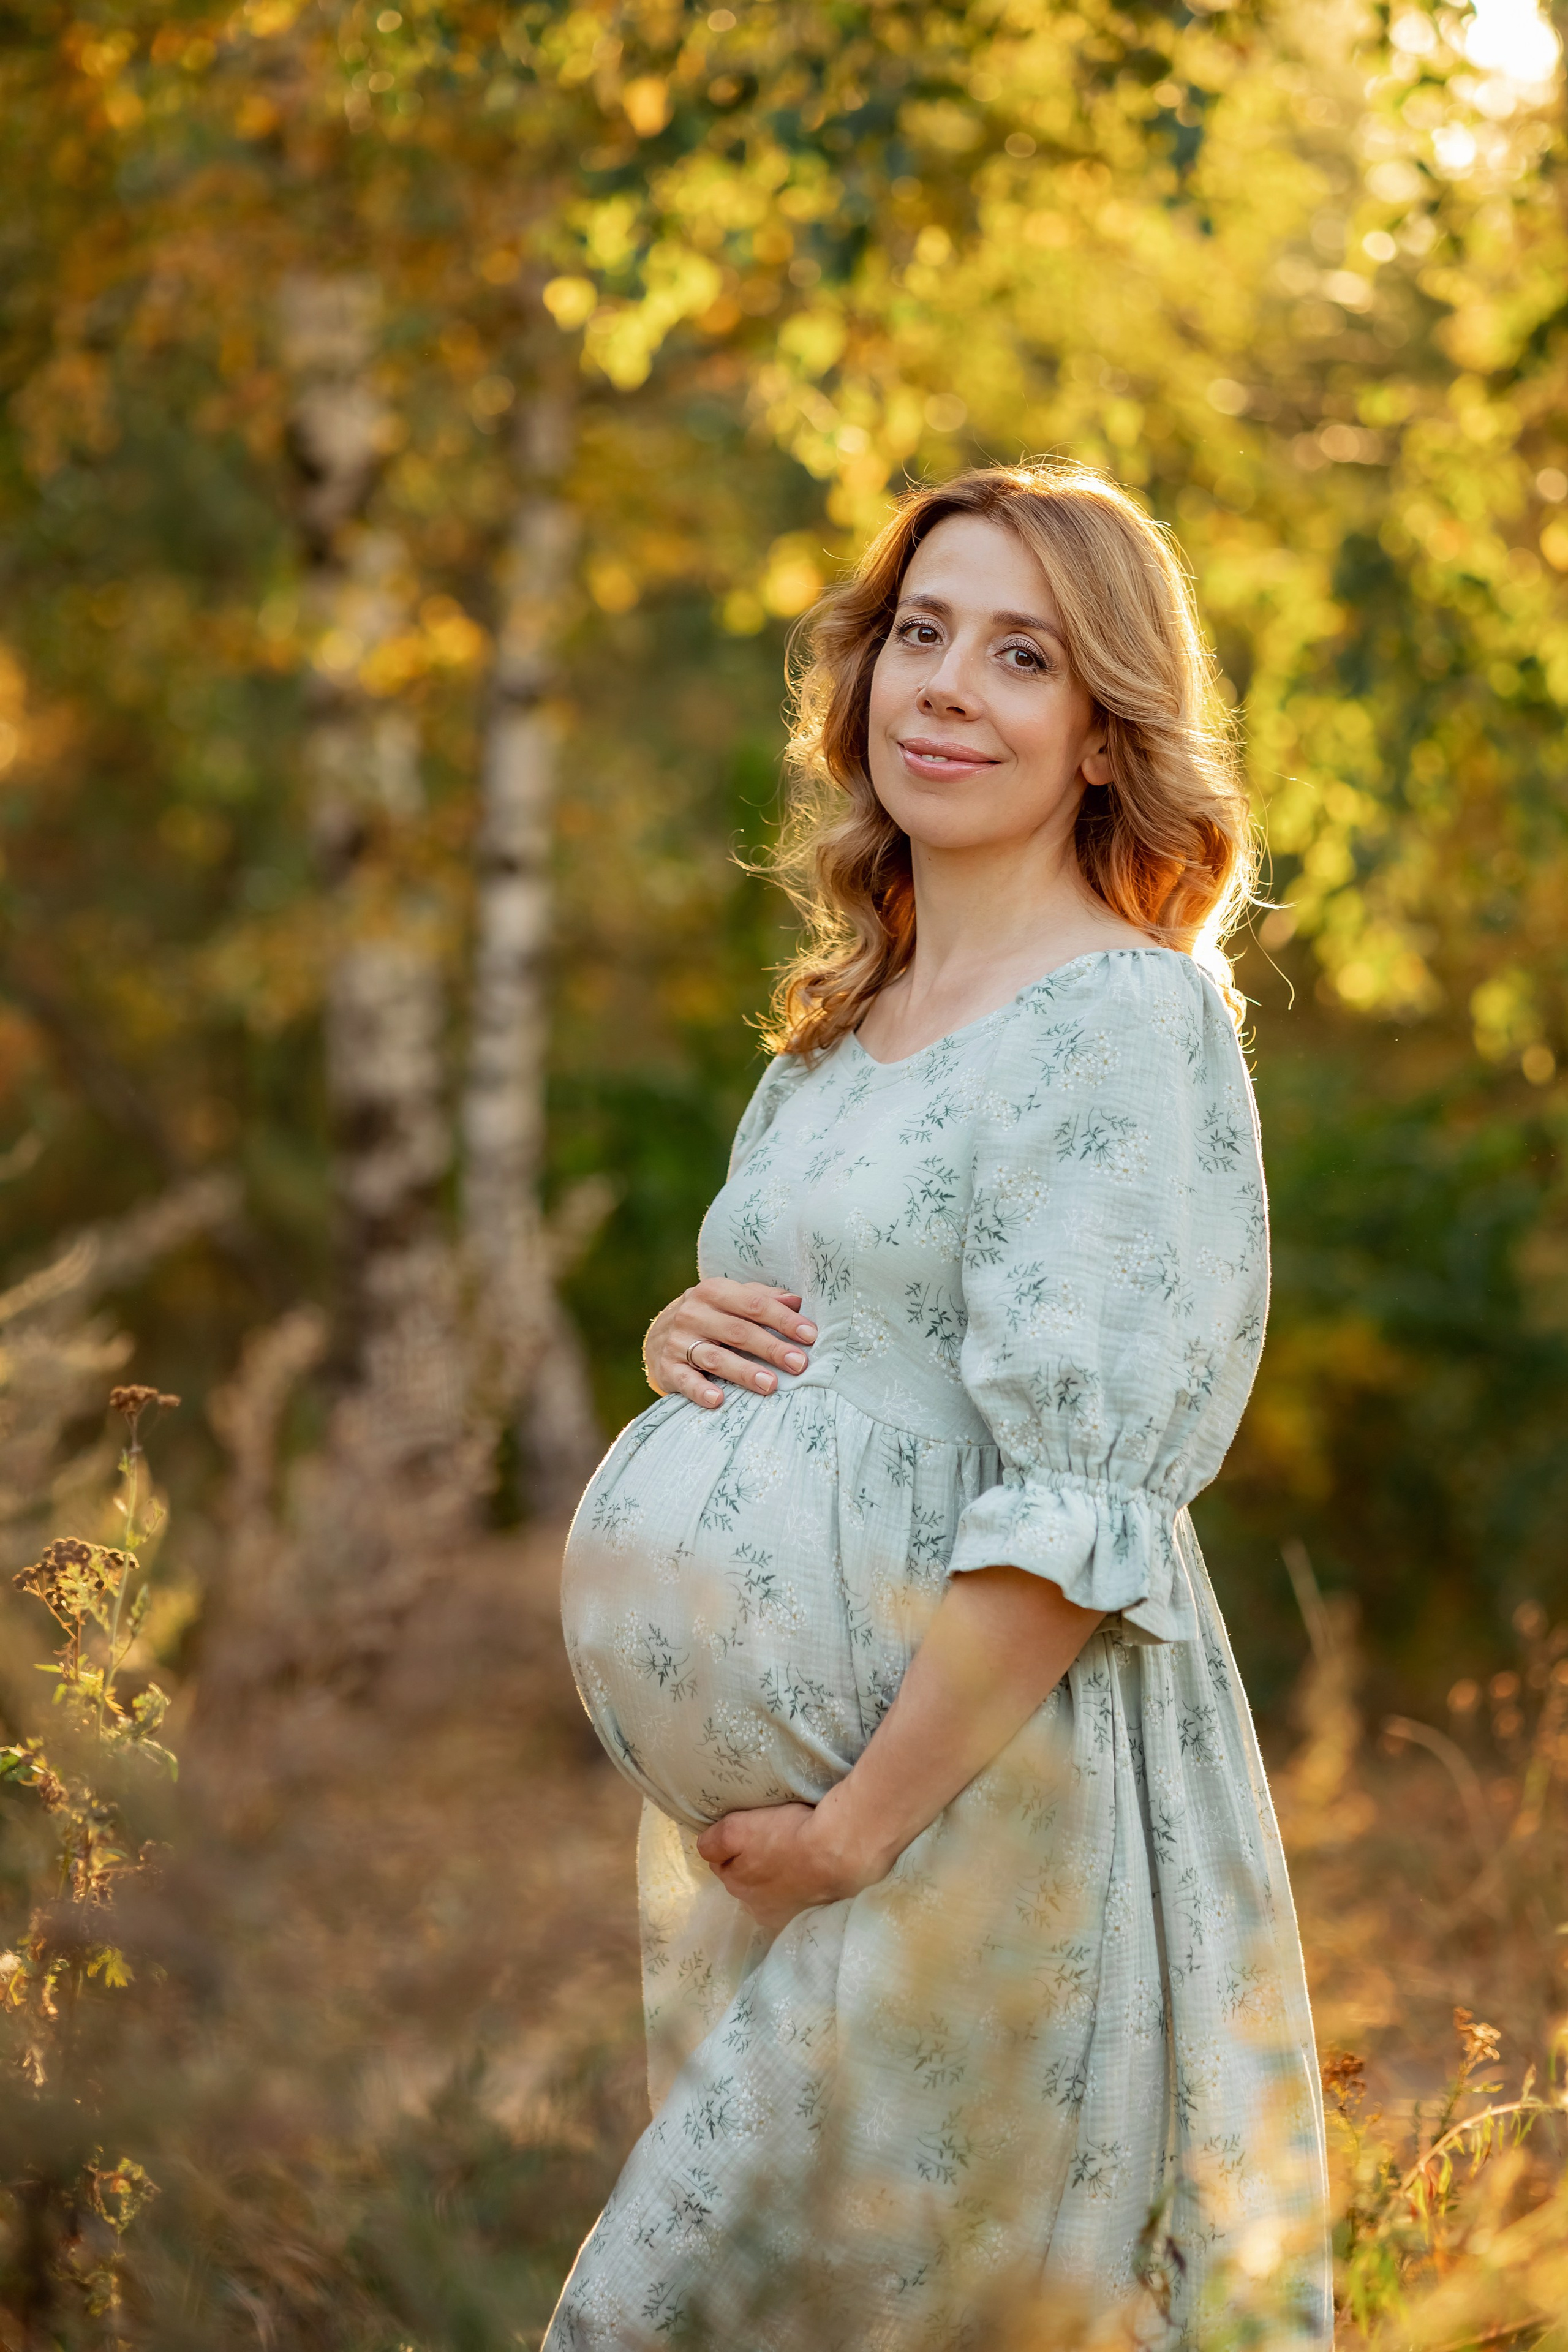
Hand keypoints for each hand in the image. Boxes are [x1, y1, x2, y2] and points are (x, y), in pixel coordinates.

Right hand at [642, 1278, 815, 1409]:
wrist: (658, 1335)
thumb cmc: (709, 1316)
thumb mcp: (731, 1300)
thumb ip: (762, 1298)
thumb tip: (796, 1301)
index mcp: (714, 1292)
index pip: (754, 1304)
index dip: (783, 1319)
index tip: (810, 1335)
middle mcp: (694, 1313)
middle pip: (739, 1332)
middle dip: (772, 1348)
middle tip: (799, 1364)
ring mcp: (679, 1341)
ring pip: (716, 1357)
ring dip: (744, 1372)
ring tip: (771, 1385)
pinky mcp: (668, 1368)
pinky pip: (686, 1381)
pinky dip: (701, 1390)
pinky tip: (718, 1400)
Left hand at [695, 1799, 878, 1933]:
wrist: (839, 1851)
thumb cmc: (786, 1835)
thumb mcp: (737, 1830)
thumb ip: (714, 1842)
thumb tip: (705, 1848)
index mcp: (736, 1886)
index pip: (724, 1864)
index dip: (734, 1846)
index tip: (751, 1831)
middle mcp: (757, 1909)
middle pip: (748, 1880)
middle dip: (755, 1864)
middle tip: (775, 1839)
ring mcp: (787, 1915)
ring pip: (774, 1891)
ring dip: (779, 1877)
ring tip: (796, 1856)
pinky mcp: (814, 1915)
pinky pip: (799, 1899)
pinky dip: (801, 1887)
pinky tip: (811, 1873)